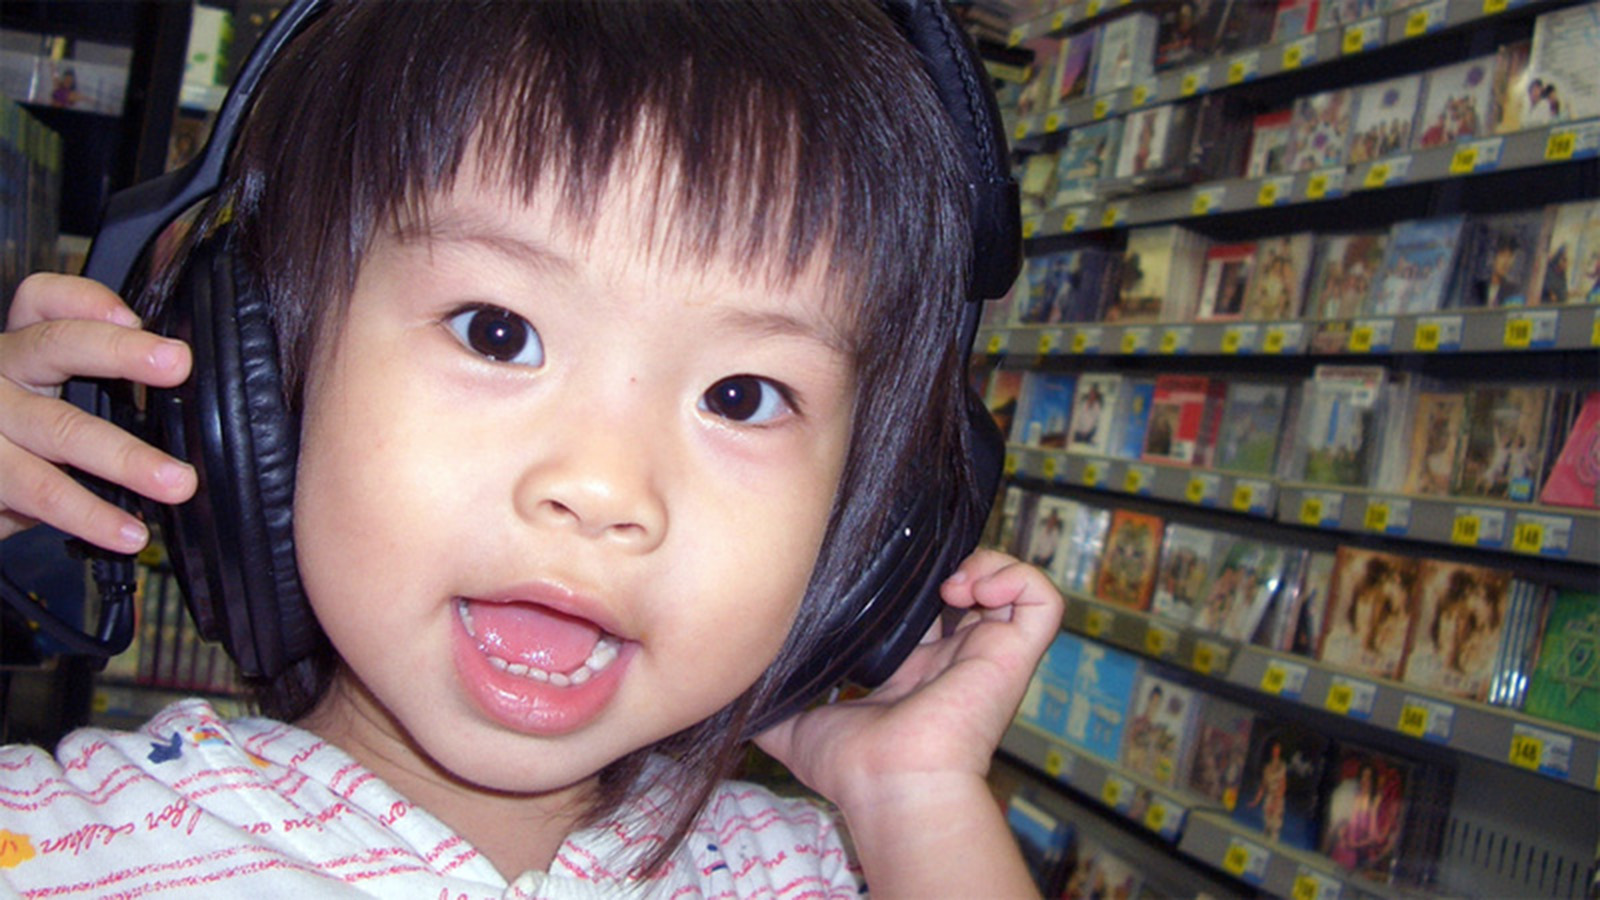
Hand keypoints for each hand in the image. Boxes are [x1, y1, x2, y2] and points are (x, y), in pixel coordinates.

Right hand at [0, 273, 195, 550]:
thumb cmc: (22, 453)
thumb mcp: (53, 412)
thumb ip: (102, 396)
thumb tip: (192, 409)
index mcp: (20, 352)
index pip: (40, 301)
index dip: (85, 300)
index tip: (136, 315)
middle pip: (54, 344)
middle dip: (120, 352)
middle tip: (179, 363)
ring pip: (58, 428)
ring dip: (125, 457)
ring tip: (179, 482)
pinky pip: (39, 492)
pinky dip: (90, 515)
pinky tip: (128, 532)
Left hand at [756, 548, 1062, 809]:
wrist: (889, 783)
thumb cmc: (851, 766)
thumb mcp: (795, 723)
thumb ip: (772, 696)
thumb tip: (730, 680)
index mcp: (914, 670)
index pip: (926, 608)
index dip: (911, 580)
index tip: (881, 568)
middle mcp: (956, 657)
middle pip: (970, 587)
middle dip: (949, 561)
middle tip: (917, 564)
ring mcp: (989, 654)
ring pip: (1014, 585)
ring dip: (985, 564)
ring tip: (949, 579)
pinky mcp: (1015, 654)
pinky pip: (1043, 600)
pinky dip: (1015, 576)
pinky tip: (967, 587)